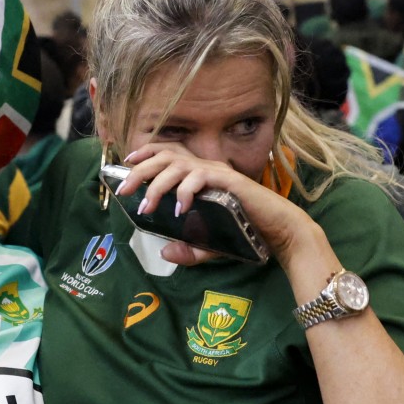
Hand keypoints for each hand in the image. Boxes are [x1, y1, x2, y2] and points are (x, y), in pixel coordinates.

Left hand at [115, 144, 319, 266]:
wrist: (278, 230)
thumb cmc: (246, 231)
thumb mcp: (211, 244)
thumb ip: (189, 250)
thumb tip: (165, 252)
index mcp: (201, 173)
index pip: (170, 151)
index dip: (147, 151)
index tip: (128, 160)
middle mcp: (207, 167)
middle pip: (166, 156)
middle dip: (141, 171)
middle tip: (124, 190)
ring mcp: (218, 172)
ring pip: (178, 165)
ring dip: (158, 184)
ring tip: (147, 206)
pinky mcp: (229, 181)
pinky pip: (201, 178)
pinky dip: (186, 191)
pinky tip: (181, 209)